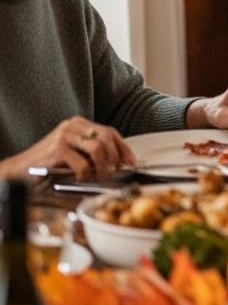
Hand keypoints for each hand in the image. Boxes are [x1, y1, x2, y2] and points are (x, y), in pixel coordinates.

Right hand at [0, 117, 134, 181]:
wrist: (19, 170)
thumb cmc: (48, 164)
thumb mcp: (75, 154)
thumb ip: (93, 154)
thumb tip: (120, 164)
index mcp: (79, 124)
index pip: (110, 132)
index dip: (123, 148)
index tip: (131, 163)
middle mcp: (74, 126)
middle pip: (107, 139)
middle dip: (115, 159)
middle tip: (115, 174)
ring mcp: (65, 136)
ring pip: (98, 149)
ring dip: (103, 168)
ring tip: (101, 179)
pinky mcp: (58, 149)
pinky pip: (82, 164)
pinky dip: (86, 175)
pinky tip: (82, 180)